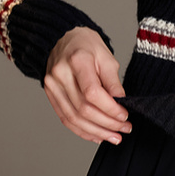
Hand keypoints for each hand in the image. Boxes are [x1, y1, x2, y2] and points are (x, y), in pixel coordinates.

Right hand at [44, 27, 131, 144]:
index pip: (92, 92)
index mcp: (77, 60)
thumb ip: (113, 81)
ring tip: (113, 137)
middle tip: (124, 129)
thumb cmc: (86, 45)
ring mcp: (52, 86)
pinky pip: (65, 118)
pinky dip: (82, 130)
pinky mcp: (50, 95)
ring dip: (95, 131)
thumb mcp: (106, 56)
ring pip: (73, 118)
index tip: (124, 115)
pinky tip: (96, 135)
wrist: (62, 38)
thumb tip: (120, 103)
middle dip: (106, 123)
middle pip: (83, 108)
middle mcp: (60, 74)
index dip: (110, 108)